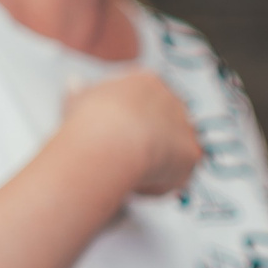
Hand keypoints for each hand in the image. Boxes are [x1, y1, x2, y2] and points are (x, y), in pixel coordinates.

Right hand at [64, 71, 201, 197]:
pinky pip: (177, 175)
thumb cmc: (88, 120)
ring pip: (173, 151)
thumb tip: (75, 84)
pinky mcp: (192, 154)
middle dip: (149, 144)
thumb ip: (81, 94)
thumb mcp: (77, 100)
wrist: (110, 141)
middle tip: (124, 161)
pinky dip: (158, 184)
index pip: (147, 100)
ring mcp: (186, 126)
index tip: (117, 139)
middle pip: (164, 125)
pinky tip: (137, 185)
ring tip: (127, 174)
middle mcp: (172, 99)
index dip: (132, 123)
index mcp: (146, 82)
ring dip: (154, 165)